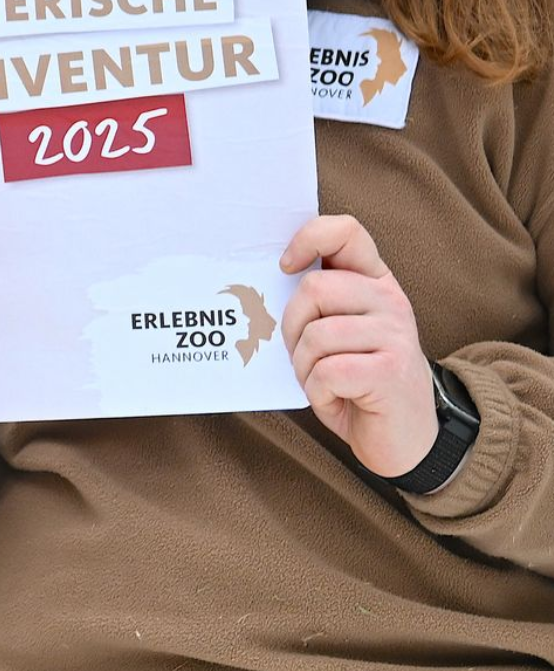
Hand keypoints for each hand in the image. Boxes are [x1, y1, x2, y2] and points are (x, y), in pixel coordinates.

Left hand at [280, 215, 436, 477]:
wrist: (406, 438)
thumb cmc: (358, 382)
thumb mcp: (339, 334)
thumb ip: (318, 303)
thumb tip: (265, 282)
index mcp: (376, 283)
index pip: (345, 232)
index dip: (308, 240)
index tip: (285, 267)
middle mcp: (390, 301)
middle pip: (314, 288)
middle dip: (293, 328)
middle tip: (307, 356)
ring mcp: (395, 336)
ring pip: (316, 335)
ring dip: (305, 367)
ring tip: (325, 381)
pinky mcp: (391, 372)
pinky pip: (327, 371)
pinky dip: (318, 391)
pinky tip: (337, 398)